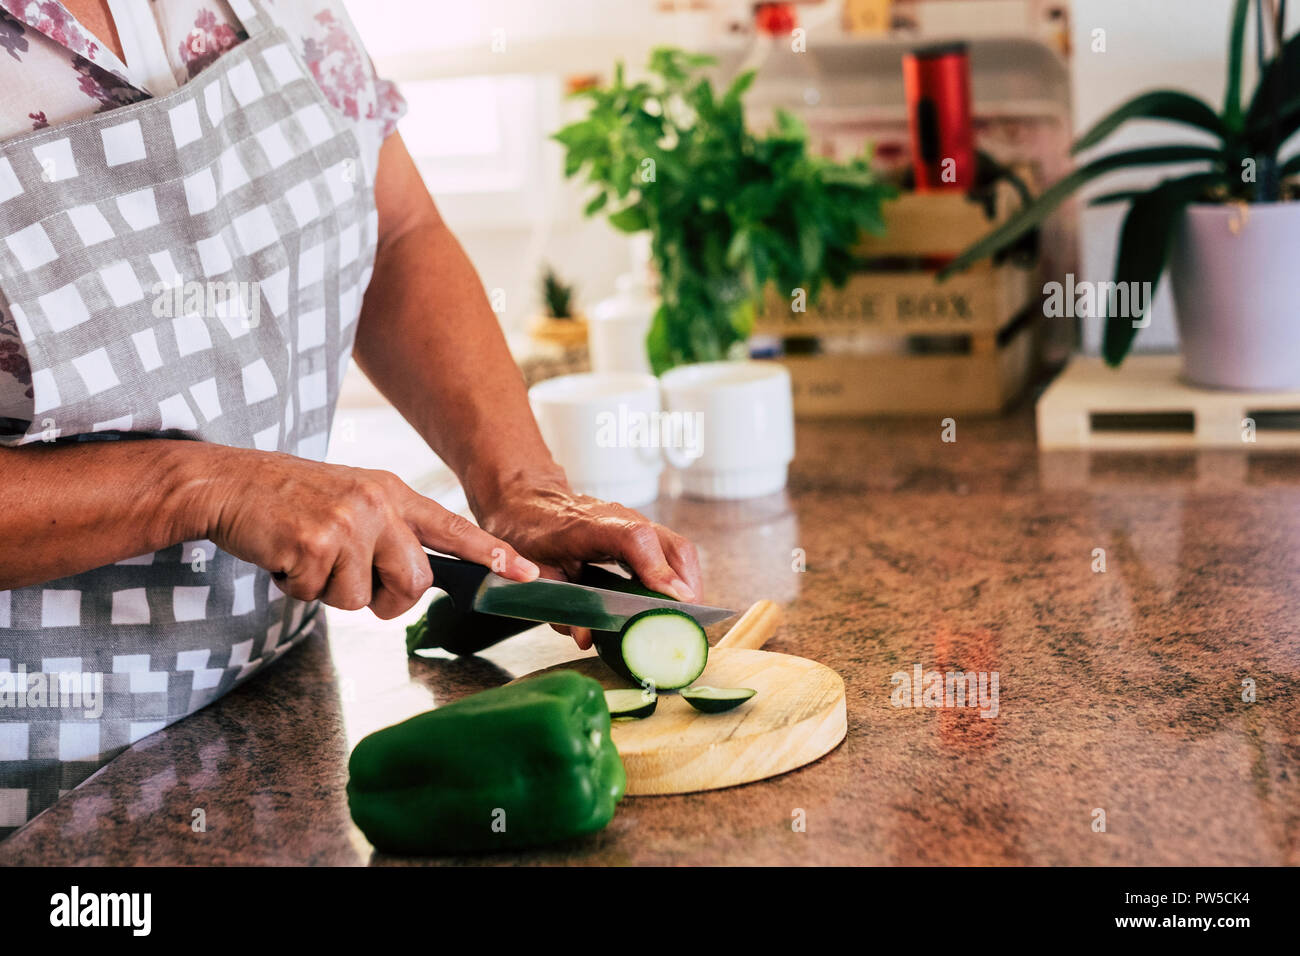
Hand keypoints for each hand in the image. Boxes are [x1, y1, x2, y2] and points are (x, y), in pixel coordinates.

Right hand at [199, 447, 538, 618]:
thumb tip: (414, 580)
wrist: (230, 482)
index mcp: (393, 493)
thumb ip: (389, 532)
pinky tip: (286, 556)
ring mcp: (349, 522)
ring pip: (363, 598)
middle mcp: (378, 504)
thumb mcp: (353, 501)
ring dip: (331, 592)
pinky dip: (299, 588)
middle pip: (415, 583)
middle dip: (386, 598)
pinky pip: (322, 597)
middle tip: (349, 581)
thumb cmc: (291, 501)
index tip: (526, 574)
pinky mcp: (316, 543)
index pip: (453, 528)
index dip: (491, 555)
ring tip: (308, 556)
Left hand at [475, 477, 702, 648]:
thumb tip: (586, 638)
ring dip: (689, 584)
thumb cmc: (530, 533)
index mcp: (589, 527)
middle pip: (673, 545)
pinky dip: (679, 577)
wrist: (528, 499)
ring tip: (686, 617)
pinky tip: (673, 602)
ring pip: (678, 548)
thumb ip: (560, 606)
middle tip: (688, 622)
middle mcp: (621, 519)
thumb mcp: (537, 573)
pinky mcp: (640, 531)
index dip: (658, 570)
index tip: (676, 600)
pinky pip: (671, 551)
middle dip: (687, 587)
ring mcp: (635, 522)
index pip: (635, 540)